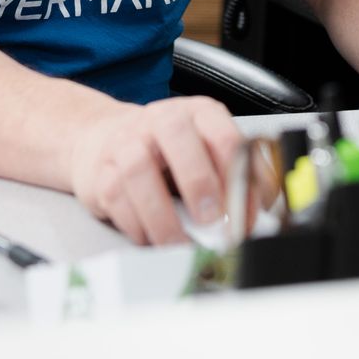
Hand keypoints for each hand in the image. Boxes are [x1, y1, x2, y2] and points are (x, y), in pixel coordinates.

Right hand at [66, 96, 241, 245]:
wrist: (106, 140)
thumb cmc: (168, 153)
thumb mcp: (207, 153)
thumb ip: (235, 177)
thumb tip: (257, 209)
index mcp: (198, 114)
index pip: (224, 137)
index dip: (238, 179)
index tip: (243, 215)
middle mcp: (161, 120)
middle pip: (177, 136)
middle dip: (198, 182)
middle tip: (211, 221)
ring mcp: (126, 142)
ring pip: (139, 171)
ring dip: (163, 216)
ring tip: (180, 244)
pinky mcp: (101, 171)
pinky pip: (115, 197)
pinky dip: (136, 225)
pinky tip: (151, 238)